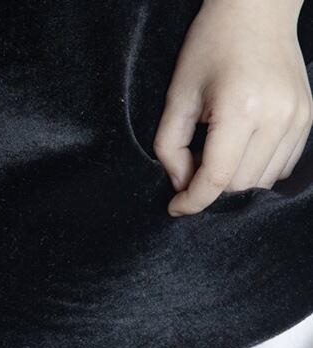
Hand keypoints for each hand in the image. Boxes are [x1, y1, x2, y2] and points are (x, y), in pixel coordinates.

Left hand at [153, 0, 311, 214]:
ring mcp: (298, 118)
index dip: (192, 201)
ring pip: (262, 181)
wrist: (258, 9)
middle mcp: (277, 117)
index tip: (174, 206)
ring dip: (234, 182)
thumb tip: (181, 184)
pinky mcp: (307, 118)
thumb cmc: (212, 46)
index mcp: (242, 109)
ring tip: (215, 158)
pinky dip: (257, 171)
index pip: (218, 178)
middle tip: (191, 171)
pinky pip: (281, 167)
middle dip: (211, 189)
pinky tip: (239, 153)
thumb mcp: (178, 96)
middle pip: (240, 185)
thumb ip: (170, 148)